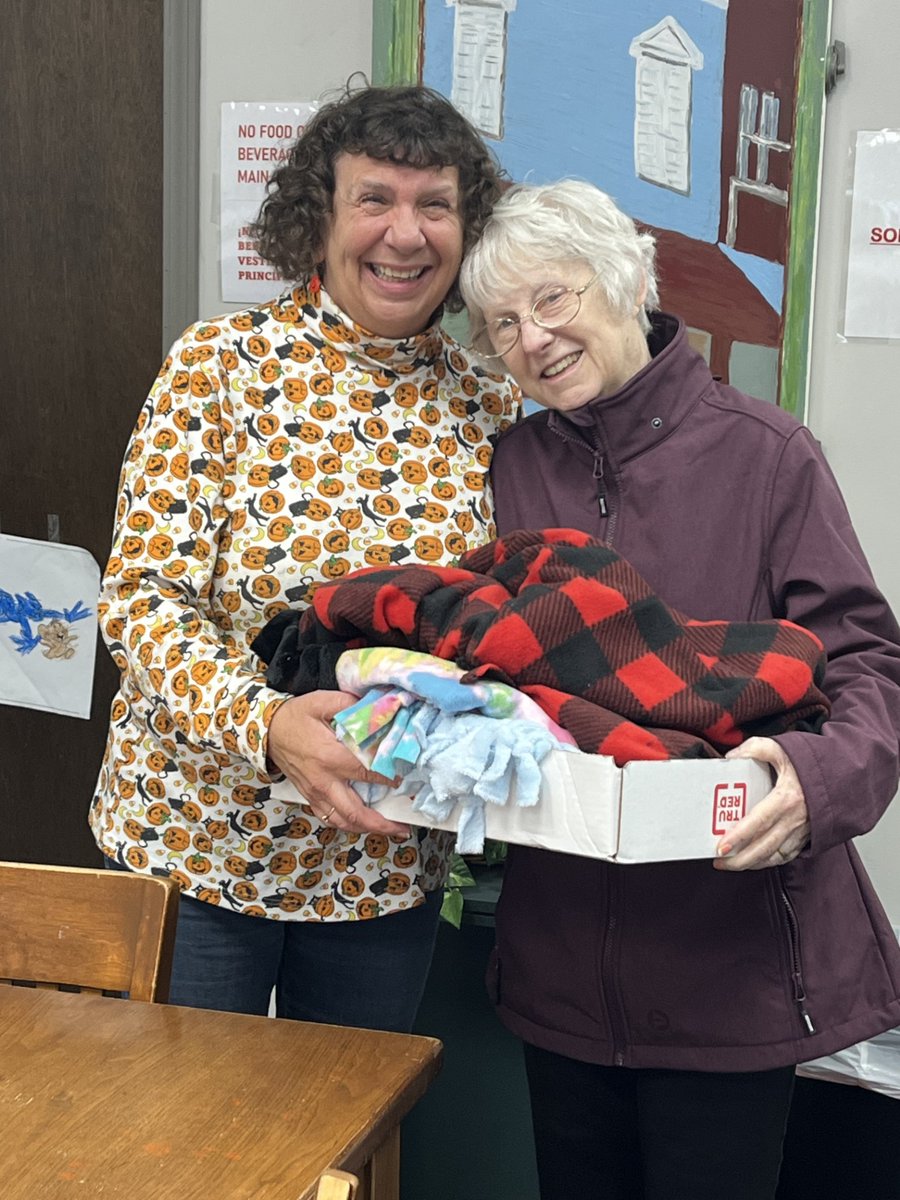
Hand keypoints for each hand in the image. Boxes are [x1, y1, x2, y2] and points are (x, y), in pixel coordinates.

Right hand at [266, 692, 409, 835]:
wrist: (267, 730)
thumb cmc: (295, 716)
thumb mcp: (322, 701)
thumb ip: (351, 705)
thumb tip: (378, 709)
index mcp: (330, 757)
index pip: (368, 774)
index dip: (390, 779)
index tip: (406, 779)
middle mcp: (324, 781)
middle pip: (357, 812)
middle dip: (382, 824)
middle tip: (403, 828)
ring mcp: (315, 793)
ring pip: (343, 821)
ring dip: (367, 830)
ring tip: (388, 830)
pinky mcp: (309, 797)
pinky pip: (329, 819)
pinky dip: (347, 825)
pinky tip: (361, 824)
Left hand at [713, 737, 809, 870]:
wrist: (841, 776)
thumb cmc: (811, 763)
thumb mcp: (782, 748)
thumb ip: (756, 748)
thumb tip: (731, 756)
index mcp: (787, 798)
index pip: (759, 821)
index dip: (739, 837)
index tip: (721, 847)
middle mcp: (795, 819)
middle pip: (764, 847)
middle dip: (739, 859)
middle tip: (718, 861)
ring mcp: (802, 831)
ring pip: (774, 856)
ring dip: (751, 863)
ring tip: (730, 864)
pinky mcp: (806, 837)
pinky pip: (785, 856)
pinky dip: (768, 862)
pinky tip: (753, 861)